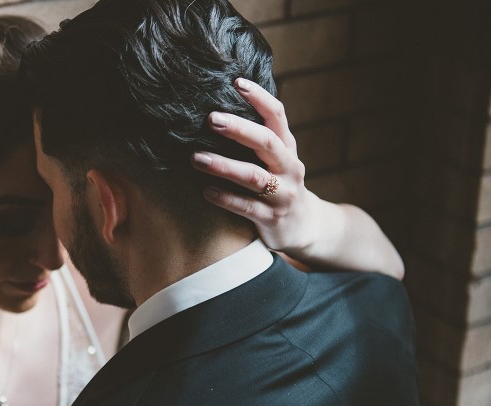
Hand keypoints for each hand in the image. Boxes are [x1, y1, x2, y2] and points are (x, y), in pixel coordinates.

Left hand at [190, 78, 403, 278]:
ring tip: (196, 158)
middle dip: (240, 129)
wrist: (305, 227)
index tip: (237, 82)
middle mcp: (289, 167)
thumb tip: (219, 108)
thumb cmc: (279, 185)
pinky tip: (205, 191)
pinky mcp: (271, 218)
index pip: (277, 116)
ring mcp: (282, 194)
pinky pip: (247, 207)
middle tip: (212, 119)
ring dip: (224, 166)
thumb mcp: (276, 159)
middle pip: (267, 142)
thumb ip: (257, 138)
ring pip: (254, 177)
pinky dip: (225, 198)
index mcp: (287, 147)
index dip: (260, 98)